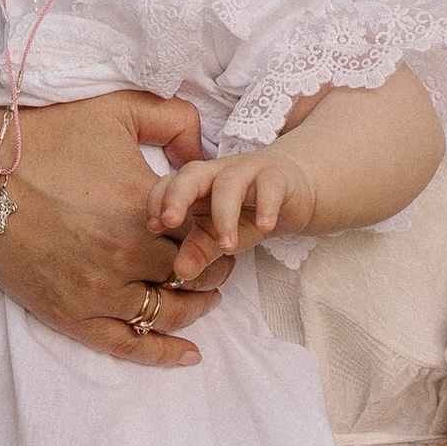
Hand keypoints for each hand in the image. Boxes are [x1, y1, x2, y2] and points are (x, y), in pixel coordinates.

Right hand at [0, 91, 219, 365]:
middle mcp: (124, 254)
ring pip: (168, 313)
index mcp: (142, 206)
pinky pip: (127, 344)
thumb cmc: (44, 137)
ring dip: (196, 308)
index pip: (207, 231)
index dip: (221, 230)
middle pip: (193, 275)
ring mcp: (96, 290)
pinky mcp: (69, 314)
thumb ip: (173, 120)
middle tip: (218, 260)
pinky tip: (188, 353)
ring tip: (206, 297)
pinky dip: (162, 353)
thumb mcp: (116, 109)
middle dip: (213, 268)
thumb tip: (205, 152)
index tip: (223, 227)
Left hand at [153, 143, 317, 282]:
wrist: (293, 192)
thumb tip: (179, 274)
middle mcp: (217, 173)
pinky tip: (265, 228)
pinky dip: (266, 206)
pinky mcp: (278, 177)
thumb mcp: (220, 235)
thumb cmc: (247, 212)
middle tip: (170, 221)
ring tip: (227, 247)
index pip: (168, 184)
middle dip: (177, 196)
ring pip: (229, 183)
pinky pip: (270, 185)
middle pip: (191, 174)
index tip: (153, 228)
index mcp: (196, 185)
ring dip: (225, 215)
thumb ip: (199, 251)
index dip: (157, 201)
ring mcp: (247, 171)